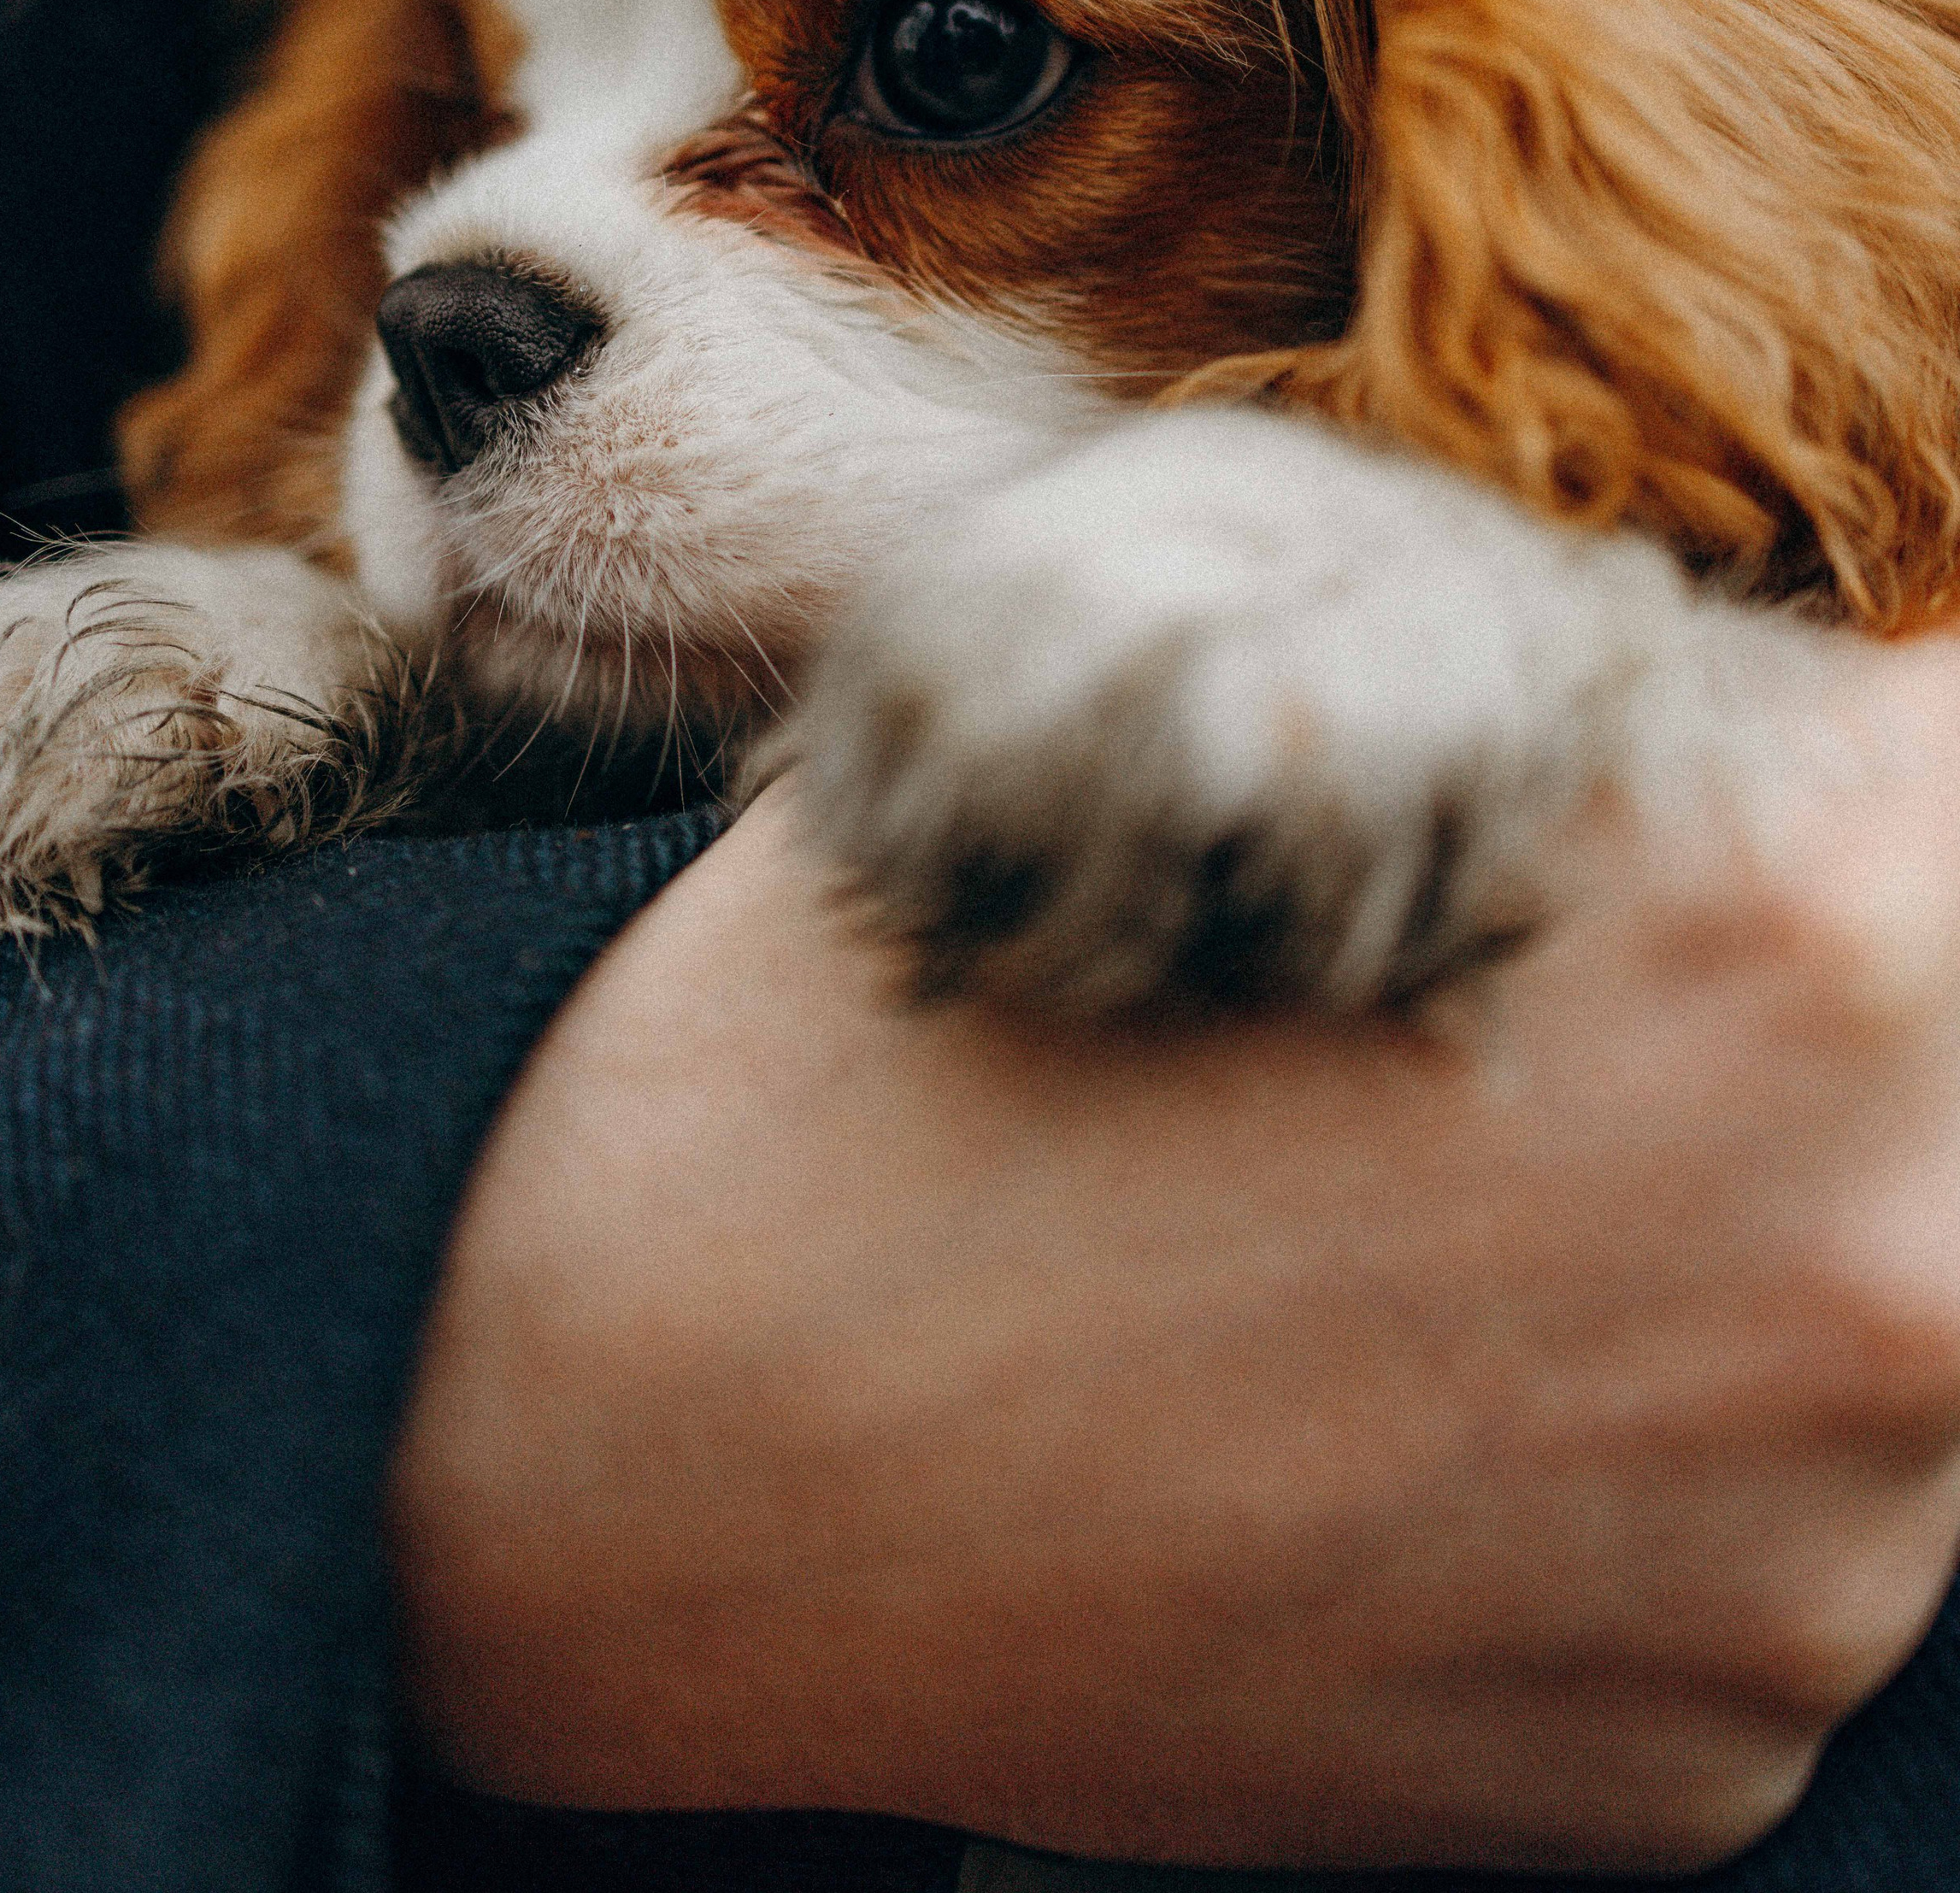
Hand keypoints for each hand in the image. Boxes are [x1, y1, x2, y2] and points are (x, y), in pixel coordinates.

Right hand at [387, 644, 1959, 1873]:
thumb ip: (1582, 699)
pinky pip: (1781, 1555)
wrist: (644, 1439)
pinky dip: (1651, 1465)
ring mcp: (1798, 1577)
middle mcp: (1862, 1281)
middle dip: (1838, 988)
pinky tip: (1404, 1408)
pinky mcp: (1693, 1777)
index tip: (1791, 771)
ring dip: (1764, 1233)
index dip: (1883, 756)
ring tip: (1455, 1202)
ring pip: (1917, 1319)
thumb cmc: (904, 1022)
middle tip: (1586, 979)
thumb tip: (1800, 718)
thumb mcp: (1213, 710)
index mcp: (1783, 944)